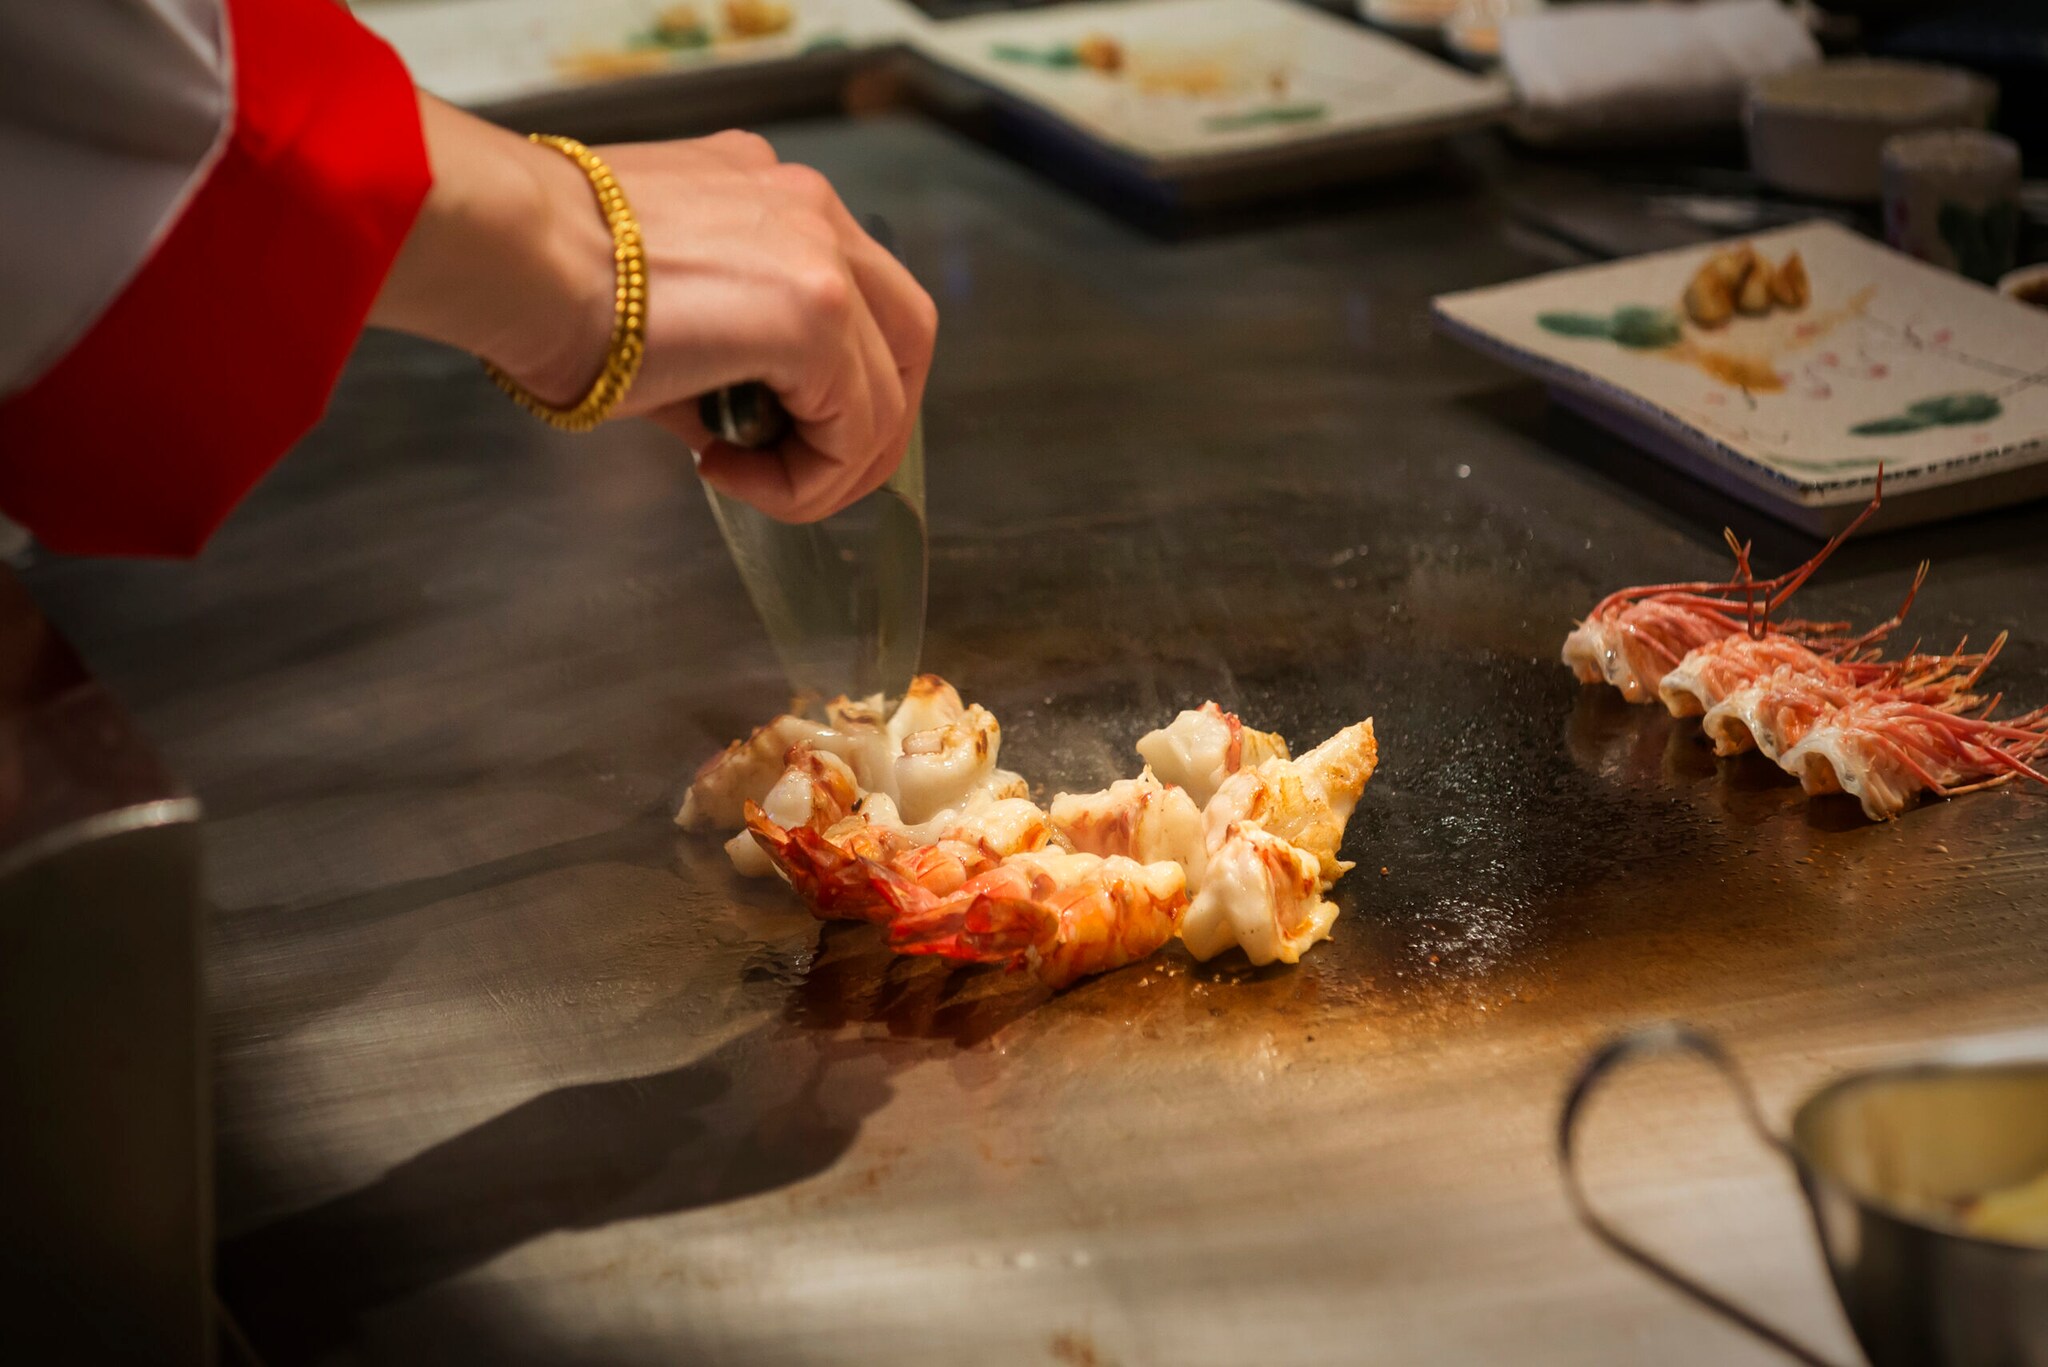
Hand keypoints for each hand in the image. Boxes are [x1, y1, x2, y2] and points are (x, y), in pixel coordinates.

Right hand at [371, 100, 936, 522]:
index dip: (841, 386)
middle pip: (907, 339)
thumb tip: (739, 429)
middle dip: (868, 428)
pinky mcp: (817, 310)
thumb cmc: (546, 281)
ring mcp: (824, 254)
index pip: (862, 298)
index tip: (772, 432)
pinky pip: (854, 428)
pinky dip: (806, 478)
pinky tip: (725, 472)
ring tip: (745, 479)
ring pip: (888, 395)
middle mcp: (812, 210)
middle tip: (799, 475)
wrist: (509, 254)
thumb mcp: (659, 313)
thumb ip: (724, 359)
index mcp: (774, 197)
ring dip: (827, 466)